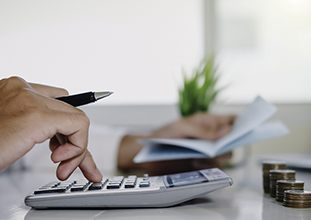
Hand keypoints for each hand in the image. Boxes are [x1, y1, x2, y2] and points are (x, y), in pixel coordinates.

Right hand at [0, 76, 101, 181]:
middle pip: (69, 112)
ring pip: (77, 118)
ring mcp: (30, 99)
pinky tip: (60, 161)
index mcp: (15, 91)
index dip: (67, 126)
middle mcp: (23, 90)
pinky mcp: (37, 115)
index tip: (67, 146)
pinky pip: (79, 125)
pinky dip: (78, 147)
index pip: (58, 100)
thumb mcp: (14, 132)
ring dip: (78, 148)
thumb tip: (62, 139)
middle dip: (76, 142)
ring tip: (63, 167)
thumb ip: (35, 127)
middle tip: (68, 164)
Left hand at [117, 113, 234, 173]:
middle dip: (229, 144)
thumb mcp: (183, 128)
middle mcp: (208, 135)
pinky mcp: (200, 161)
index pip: (228, 120)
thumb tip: (227, 130)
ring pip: (224, 154)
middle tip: (221, 148)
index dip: (239, 123)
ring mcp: (205, 149)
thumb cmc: (164, 134)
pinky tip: (195, 162)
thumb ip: (205, 130)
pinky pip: (213, 165)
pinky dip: (207, 164)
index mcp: (206, 122)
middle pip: (230, 140)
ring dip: (218, 156)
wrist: (149, 153)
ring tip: (203, 157)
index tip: (246, 127)